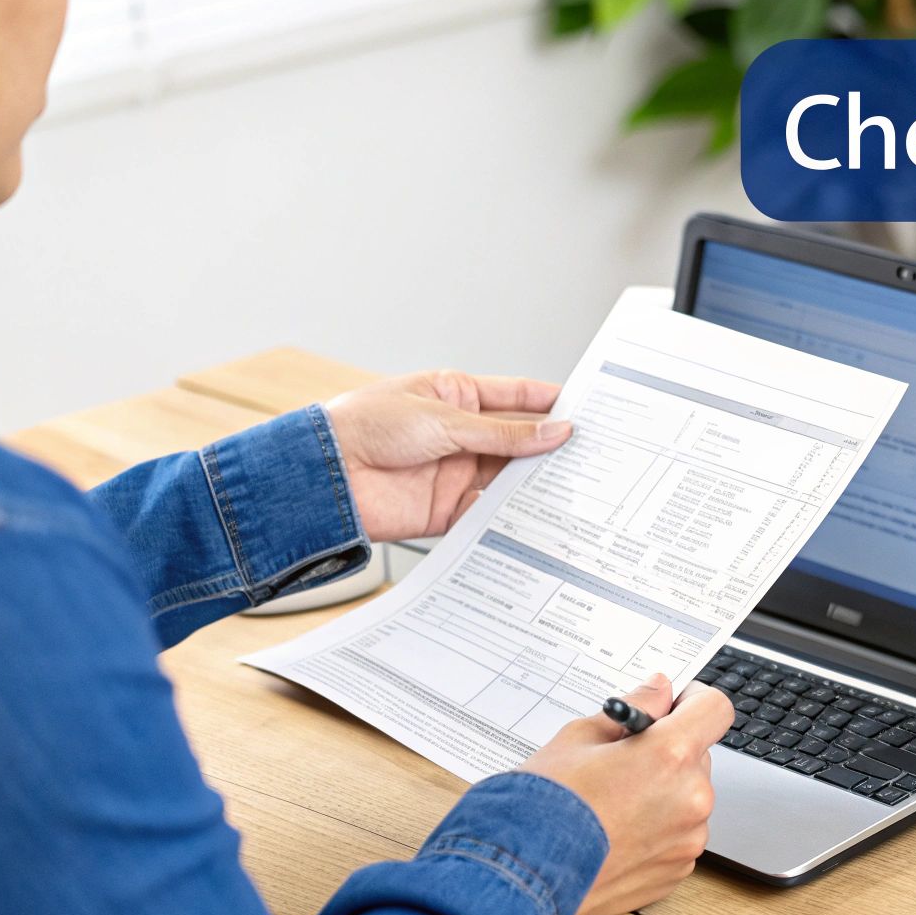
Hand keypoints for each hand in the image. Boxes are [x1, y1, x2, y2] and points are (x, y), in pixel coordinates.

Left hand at [324, 370, 571, 540]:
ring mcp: (453, 472)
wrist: (326, 476)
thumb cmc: (366, 427)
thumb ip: (504, 434)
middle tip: (589, 454)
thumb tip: (555, 431)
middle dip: (549, 448)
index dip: (550, 402)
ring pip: (506, 478)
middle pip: (517, 442)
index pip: (515, 397)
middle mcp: (458, 434)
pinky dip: (508, 517)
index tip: (586, 408)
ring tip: (569, 487)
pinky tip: (532, 517)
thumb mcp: (444, 421)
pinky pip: (486, 513)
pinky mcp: (445, 508)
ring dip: (533, 484)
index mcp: (455, 397)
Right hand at [517, 674, 734, 914]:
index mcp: (670, 756)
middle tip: (624, 761)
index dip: (693, 702)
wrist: (520, 875)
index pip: (714, 709)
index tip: (672, 707)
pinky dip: (656, 830)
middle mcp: (691, 799)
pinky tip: (616, 833)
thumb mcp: (580, 737)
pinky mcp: (677, 871)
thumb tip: (658, 691)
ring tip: (613, 804)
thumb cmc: (543, 806)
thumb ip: (634, 710)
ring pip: (688, 799)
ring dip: (664, 794)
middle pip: (698, 757)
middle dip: (668, 753)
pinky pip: (678, 836)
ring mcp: (687, 840)